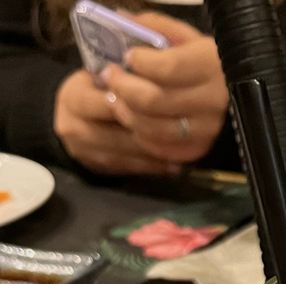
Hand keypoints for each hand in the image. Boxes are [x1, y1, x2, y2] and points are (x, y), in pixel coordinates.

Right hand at [53, 69, 179, 174]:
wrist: (68, 116)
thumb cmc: (94, 89)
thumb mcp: (99, 76)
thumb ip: (121, 80)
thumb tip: (158, 79)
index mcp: (74, 97)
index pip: (110, 104)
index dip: (137, 105)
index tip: (164, 105)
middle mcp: (74, 127)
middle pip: (119, 135)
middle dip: (149, 134)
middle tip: (179, 135)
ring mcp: (83, 151)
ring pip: (126, 156)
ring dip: (155, 155)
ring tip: (181, 153)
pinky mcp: (95, 168)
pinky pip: (128, 169)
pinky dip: (151, 167)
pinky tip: (172, 166)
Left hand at [102, 13, 228, 164]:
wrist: (229, 90)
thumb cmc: (202, 59)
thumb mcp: (185, 35)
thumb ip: (155, 26)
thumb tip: (121, 21)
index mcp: (211, 66)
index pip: (168, 68)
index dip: (141, 63)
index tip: (128, 56)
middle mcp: (212, 101)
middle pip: (155, 101)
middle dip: (123, 88)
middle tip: (110, 76)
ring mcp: (207, 129)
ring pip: (154, 128)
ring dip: (126, 114)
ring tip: (115, 99)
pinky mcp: (199, 148)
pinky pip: (161, 148)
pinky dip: (141, 135)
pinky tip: (134, 119)